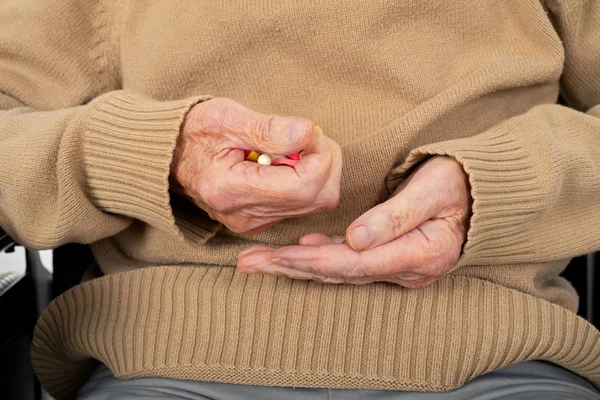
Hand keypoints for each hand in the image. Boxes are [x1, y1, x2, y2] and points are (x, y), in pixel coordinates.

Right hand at [171, 98, 341, 234]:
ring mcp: (256, 223)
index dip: (320, 155)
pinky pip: (306, 203)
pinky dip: (309, 178)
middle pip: (319, 198)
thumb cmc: (193, 133)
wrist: (169, 157)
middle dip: (326, 161)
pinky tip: (288, 161)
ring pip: (318, 202)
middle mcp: (246, 217)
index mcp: (232, 191)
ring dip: (320, 169)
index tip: (309, 130)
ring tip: (295, 145)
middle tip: (306, 135)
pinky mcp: (263, 220)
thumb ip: (267, 128)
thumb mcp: (224, 117)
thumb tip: (307, 133)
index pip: (303, 186)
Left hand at [237, 156, 470, 287]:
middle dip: (291, 268)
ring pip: (340, 271)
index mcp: (420, 255)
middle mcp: (406, 271)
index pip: (355, 262)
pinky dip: (320, 261)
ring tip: (260, 262)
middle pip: (339, 272)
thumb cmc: (459, 183)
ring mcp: (398, 269)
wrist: (482, 192)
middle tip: (248, 265)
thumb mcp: (432, 189)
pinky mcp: (390, 260)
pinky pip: (349, 265)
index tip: (276, 256)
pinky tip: (296, 255)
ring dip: (298, 267)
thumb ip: (395, 215)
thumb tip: (356, 239)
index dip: (313, 260)